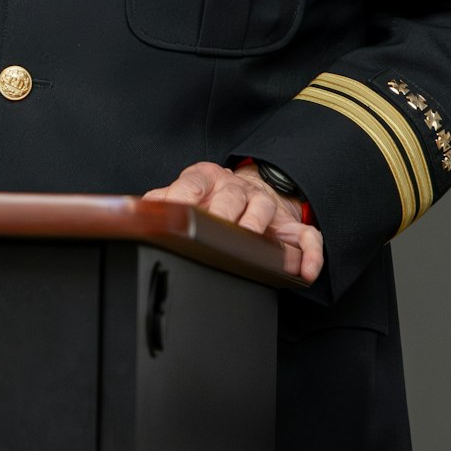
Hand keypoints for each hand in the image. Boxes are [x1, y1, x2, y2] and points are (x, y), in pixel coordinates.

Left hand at [142, 160, 324, 283]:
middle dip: (222, 213)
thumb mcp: (186, 190)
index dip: (184, 195)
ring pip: (264, 209)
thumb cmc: (213, 195)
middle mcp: (238, 188)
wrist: (253, 186)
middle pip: (231, 196)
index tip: (175, 208)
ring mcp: (265, 204)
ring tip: (248, 239)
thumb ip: (165, 199)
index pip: (193, 183)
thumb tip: (141, 209)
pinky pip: (306, 237)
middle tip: (213, 231)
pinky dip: (309, 255)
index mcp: (208, 178)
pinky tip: (303, 272)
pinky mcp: (290, 225)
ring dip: (256, 224)